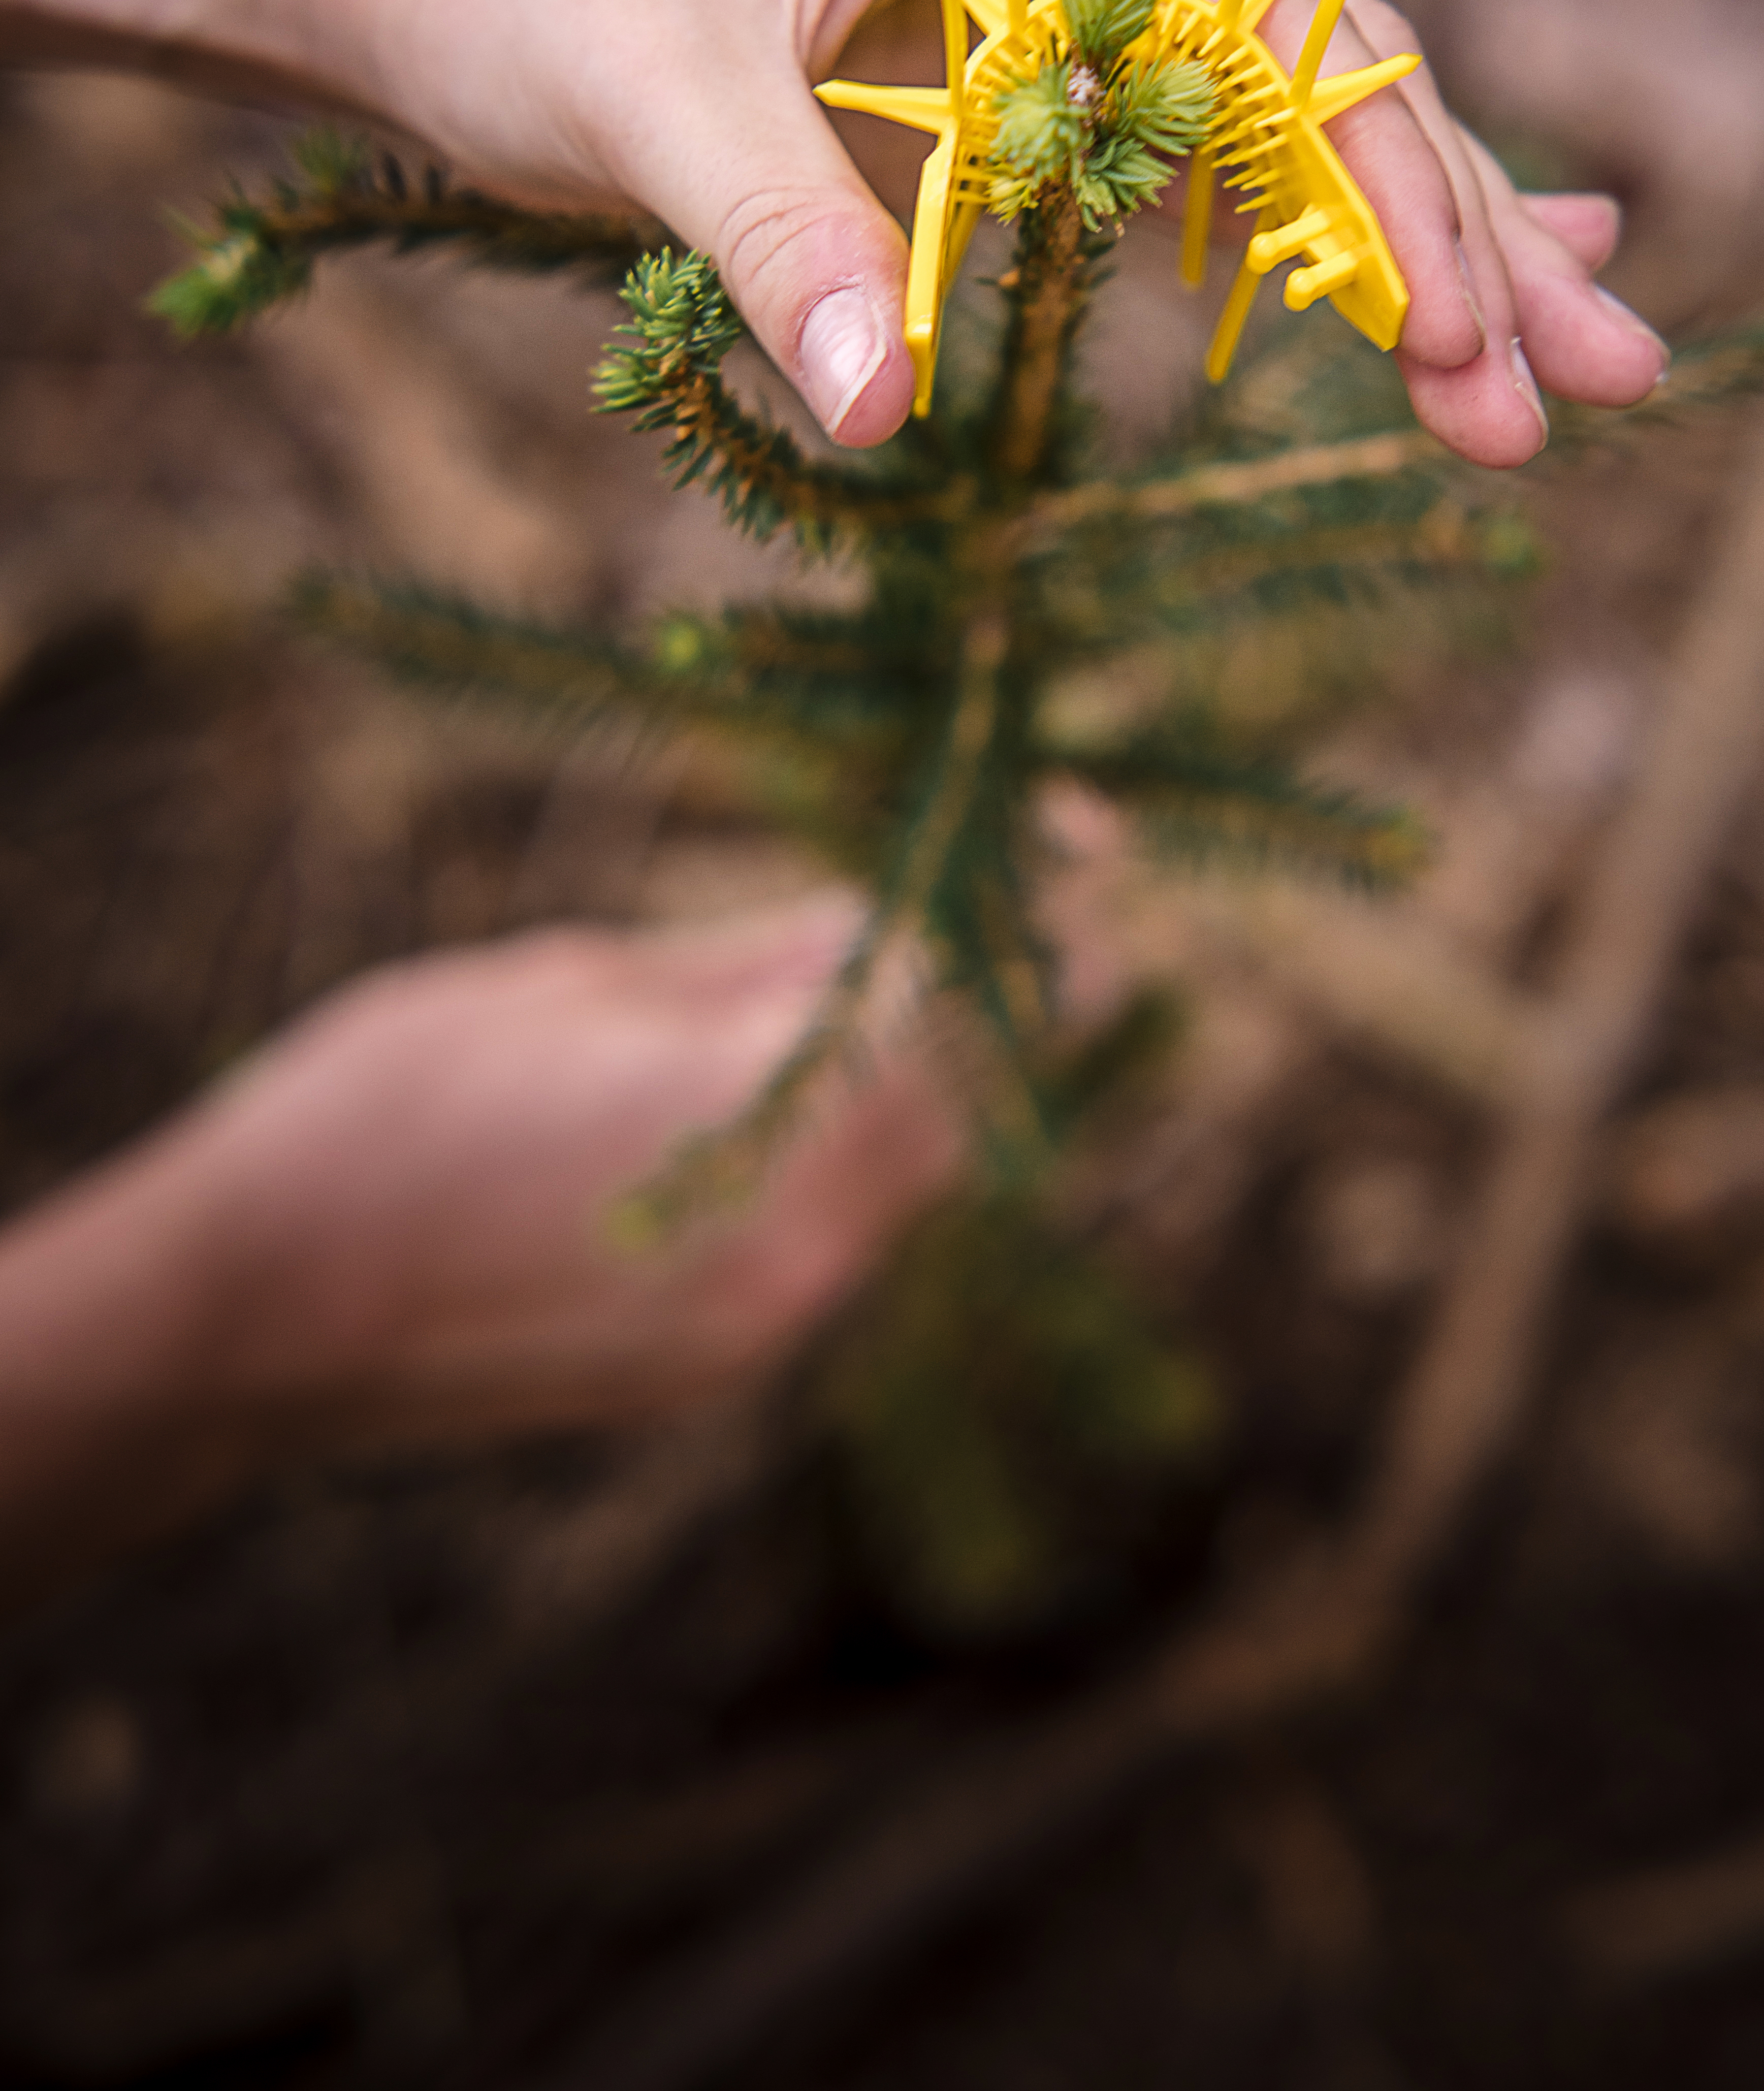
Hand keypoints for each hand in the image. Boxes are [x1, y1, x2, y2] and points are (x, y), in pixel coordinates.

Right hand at [0, 894, 958, 1584]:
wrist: (252, 1315)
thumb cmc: (388, 1101)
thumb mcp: (579, 983)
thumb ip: (762, 961)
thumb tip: (893, 904)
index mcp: (757, 1121)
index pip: (963, 1001)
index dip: (1035, 905)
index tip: (1077, 831)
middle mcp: (797, 1246)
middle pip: (974, 1097)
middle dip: (1013, 986)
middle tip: (1019, 881)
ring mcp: (764, 1324)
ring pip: (918, 1171)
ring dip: (941, 1068)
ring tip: (917, 959)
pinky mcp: (722, 1366)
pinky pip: (841, 1235)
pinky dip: (858, 1146)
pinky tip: (811, 1074)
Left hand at [257, 0, 1666, 464]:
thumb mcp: (633, 98)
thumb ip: (776, 237)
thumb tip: (893, 413)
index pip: (1263, 19)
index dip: (1380, 181)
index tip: (1462, 336)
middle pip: (1315, 66)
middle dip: (1454, 233)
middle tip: (1601, 389)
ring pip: (1277, 120)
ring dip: (1409, 252)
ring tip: (1550, 384)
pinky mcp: (1008, 69)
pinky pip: (1184, 161)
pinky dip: (1294, 243)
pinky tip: (1409, 307)